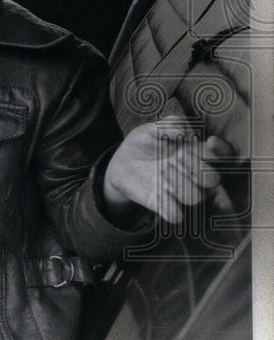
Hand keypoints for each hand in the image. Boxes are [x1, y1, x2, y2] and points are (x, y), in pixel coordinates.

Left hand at [103, 116, 233, 223]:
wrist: (121, 164)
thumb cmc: (143, 143)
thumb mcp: (152, 129)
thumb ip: (169, 125)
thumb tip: (182, 131)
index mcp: (193, 153)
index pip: (218, 155)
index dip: (219, 151)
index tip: (208, 142)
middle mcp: (191, 174)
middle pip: (212, 178)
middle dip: (200, 172)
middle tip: (179, 160)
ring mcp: (178, 190)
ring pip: (195, 197)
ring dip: (183, 188)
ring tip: (163, 174)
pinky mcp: (162, 204)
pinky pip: (175, 214)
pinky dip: (171, 209)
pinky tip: (159, 195)